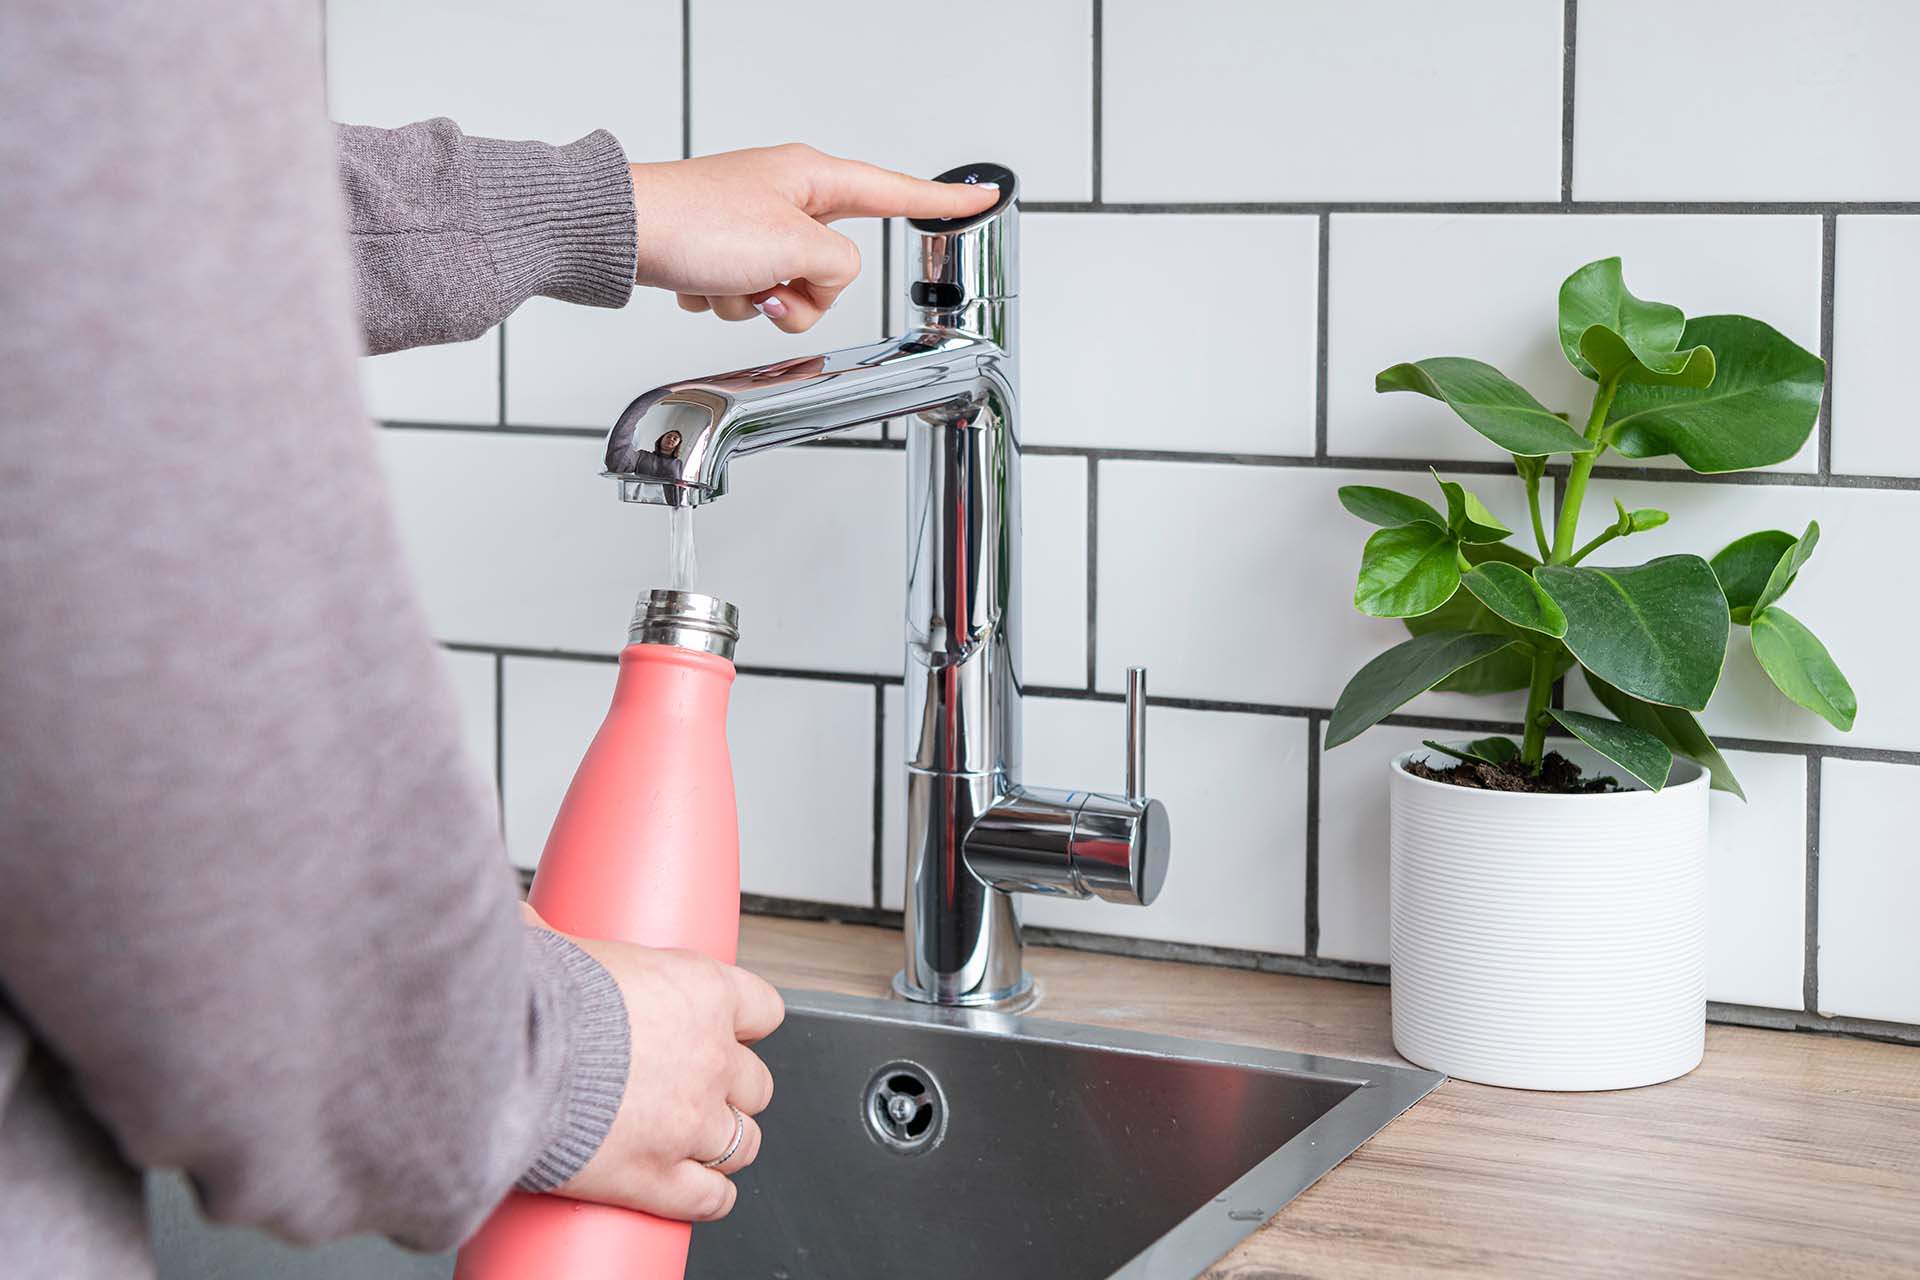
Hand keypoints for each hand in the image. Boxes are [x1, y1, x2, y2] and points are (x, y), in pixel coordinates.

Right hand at [528, 909, 784, 1220]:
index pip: (763, 1010)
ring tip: (698, 1143)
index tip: (730, 1030)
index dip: (746, 1024)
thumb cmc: (533, 995)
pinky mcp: (659, 1176)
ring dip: (725, 1144)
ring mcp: (691, 1122)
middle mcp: (711, 1058)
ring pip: (743, 1144)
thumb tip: (520, 920)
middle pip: (757, 1084)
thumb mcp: (556, 944)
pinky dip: (709, 1197)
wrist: (504, 1057)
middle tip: (699, 1090)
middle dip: (732, 1089)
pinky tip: (699, 1192)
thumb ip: (554, 935)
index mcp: (701, 992)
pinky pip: (710, 1198)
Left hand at [627, 143, 999, 333]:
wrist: (618, 233)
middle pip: (832, 268)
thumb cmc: (694, 223)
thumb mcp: (794, 247)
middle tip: (771, 284)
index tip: (983, 197)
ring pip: (788, 291)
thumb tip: (826, 283)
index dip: (944, 201)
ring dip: (757, 302)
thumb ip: (838, 270)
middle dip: (803, 294)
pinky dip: (724, 300)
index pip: (897, 193)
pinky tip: (698, 282)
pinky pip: (746, 296)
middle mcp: (783, 197)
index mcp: (811, 178)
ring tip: (725, 282)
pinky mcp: (718, 252)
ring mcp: (749, 226)